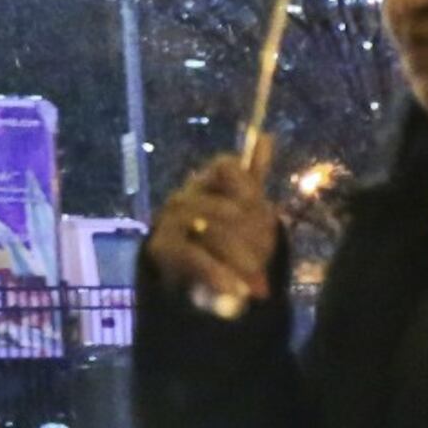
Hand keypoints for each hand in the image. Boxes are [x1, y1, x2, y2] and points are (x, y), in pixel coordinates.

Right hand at [148, 151, 281, 320]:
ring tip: (257, 283)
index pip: (229, 167)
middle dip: (253, 238)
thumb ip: (251, 178)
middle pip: (228, 207)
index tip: (265, 214)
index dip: (251, 191)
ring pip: (213, 232)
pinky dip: (218, 274)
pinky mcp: (159, 246)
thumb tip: (267, 137)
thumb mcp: (241, 211)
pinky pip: (194, 257)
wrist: (182, 278)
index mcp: (204, 180)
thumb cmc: (219, 237)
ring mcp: (169, 219)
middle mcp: (184, 194)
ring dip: (239, 259)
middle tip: (266, 259)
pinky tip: (236, 290)